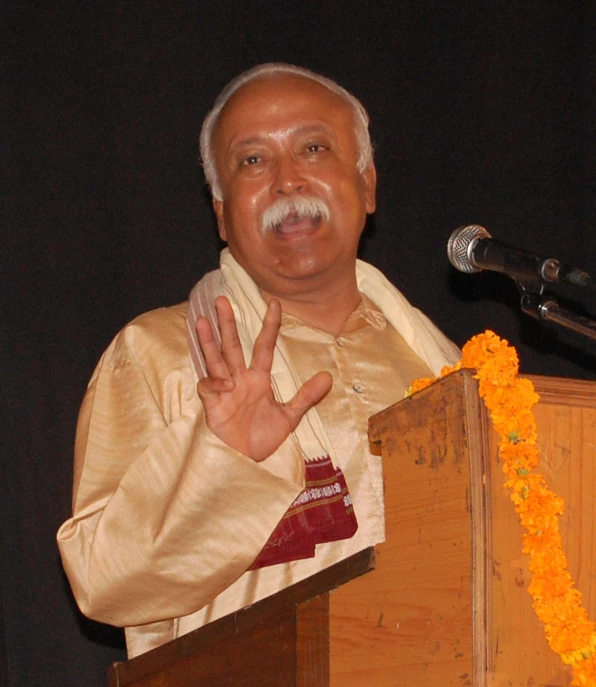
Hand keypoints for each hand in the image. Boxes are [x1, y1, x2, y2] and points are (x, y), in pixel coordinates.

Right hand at [195, 296, 331, 461]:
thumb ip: (306, 396)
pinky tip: (222, 385)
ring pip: (215, 359)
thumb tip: (328, 376)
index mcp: (258, 379)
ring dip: (208, 341)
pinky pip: (208, 386)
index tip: (275, 303)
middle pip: (232, 346)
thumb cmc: (263, 439)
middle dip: (227, 323)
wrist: (246, 461)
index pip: (263, 346)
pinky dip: (214, 383)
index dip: (269, 326)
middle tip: (222, 299)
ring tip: (200, 320)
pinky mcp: (212, 404)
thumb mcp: (289, 417)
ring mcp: (224, 390)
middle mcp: (239, 379)